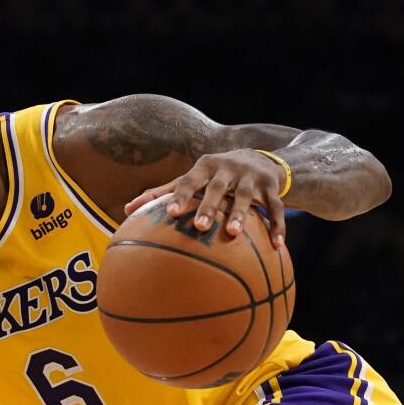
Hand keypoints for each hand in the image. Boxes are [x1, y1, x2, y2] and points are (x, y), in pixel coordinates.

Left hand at [124, 149, 288, 247]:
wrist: (261, 158)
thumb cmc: (216, 175)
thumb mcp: (193, 178)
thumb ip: (162, 194)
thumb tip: (126, 211)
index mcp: (205, 167)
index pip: (189, 181)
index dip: (179, 196)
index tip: (169, 213)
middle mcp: (228, 169)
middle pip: (217, 187)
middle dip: (208, 205)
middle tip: (199, 227)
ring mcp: (251, 178)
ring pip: (245, 196)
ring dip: (240, 214)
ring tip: (233, 234)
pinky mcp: (271, 188)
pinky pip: (276, 208)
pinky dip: (278, 226)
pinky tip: (277, 247)